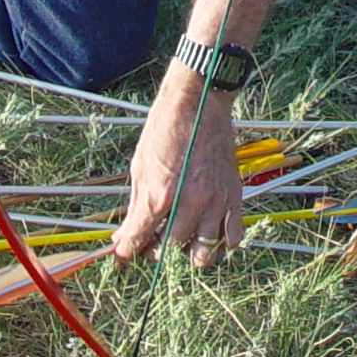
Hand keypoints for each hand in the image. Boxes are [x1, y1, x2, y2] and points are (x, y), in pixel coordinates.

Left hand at [113, 75, 242, 266]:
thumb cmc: (165, 130)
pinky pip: (231, 237)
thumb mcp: (140, 168)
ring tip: (179, 238)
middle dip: (155, 251)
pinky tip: (206, 229)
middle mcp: (188, 204)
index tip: (124, 255)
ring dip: (187, 251)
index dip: (127, 253)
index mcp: (160, 196)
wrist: (198, 102)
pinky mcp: (232, 196)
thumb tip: (124, 235)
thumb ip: (135, 206)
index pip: (138, 241)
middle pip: (169, 251)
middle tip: (150, 240)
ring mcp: (214, 202)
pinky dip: (218, 240)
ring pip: (203, 253)